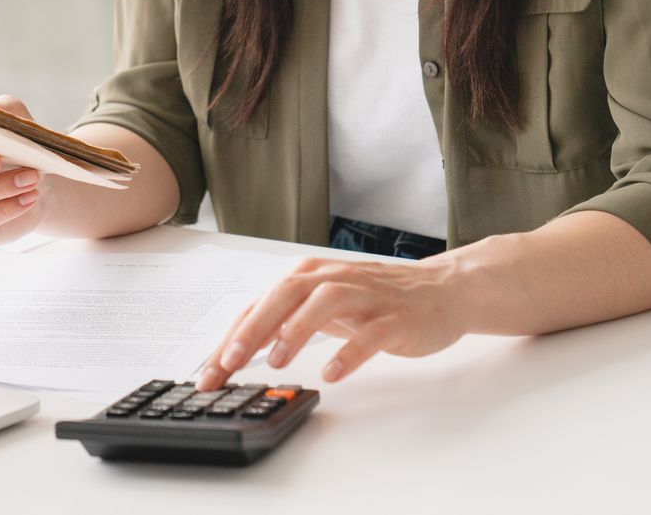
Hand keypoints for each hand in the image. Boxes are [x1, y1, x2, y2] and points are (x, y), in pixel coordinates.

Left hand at [194, 253, 469, 389]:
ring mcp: (366, 296)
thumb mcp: (321, 305)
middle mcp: (333, 278)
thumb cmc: (373, 299)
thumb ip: (284, 321)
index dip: (231, 337)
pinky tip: (332, 373)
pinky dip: (349, 352)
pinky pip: (370, 333)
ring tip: (276, 362)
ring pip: (325, 302)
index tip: (210, 373)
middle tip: (231, 362)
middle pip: (285, 294)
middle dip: (253, 328)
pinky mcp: (396, 318)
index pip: (261, 304)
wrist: (440, 290)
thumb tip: (236, 348)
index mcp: (309, 276)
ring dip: (296, 331)